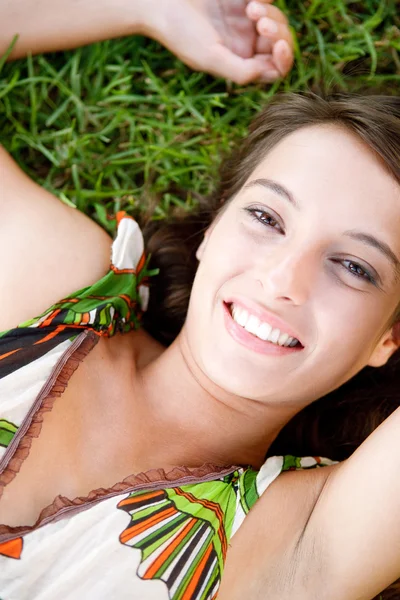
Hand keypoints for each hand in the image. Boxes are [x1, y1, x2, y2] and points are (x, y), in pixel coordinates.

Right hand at [151, 0, 293, 84]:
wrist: (159, 0)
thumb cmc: (179, 30)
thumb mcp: (208, 57)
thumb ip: (238, 72)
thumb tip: (267, 74)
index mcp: (238, 64)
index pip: (274, 70)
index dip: (283, 60)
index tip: (278, 46)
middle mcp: (244, 44)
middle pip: (280, 44)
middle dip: (279, 33)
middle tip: (259, 22)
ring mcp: (245, 20)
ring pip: (277, 20)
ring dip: (272, 14)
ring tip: (251, 8)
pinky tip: (249, 1)